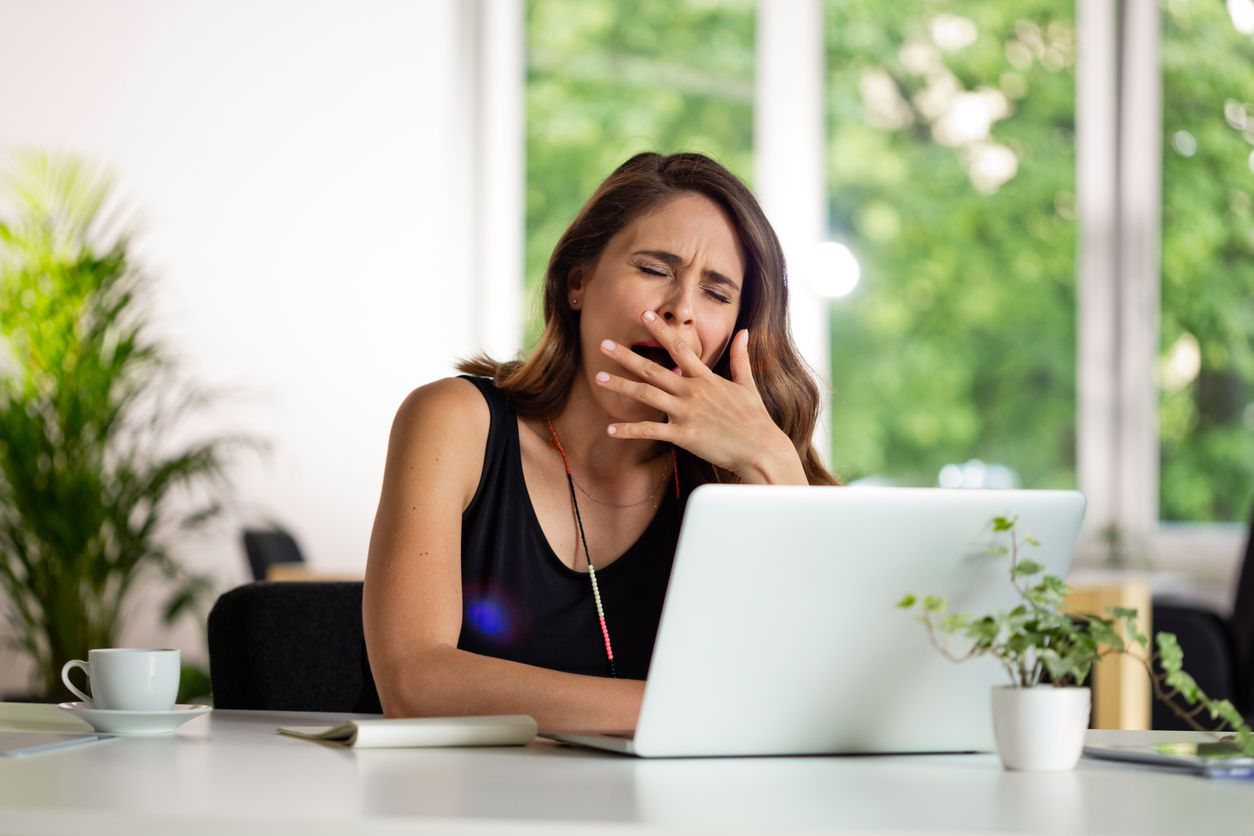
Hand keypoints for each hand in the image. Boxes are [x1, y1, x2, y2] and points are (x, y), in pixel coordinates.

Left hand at [594, 310, 806, 484]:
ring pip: (646, 395)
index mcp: (705, 378)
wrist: (761, 448)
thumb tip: (746, 332)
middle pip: (653, 369)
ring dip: (620, 386)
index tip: (644, 315)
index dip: (660, 330)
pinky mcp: (683, 435)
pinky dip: (629, 430)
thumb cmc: (755, 419)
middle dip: (626, 356)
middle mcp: (692, 391)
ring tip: (598, 377)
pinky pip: (650, 431)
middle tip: (603, 344)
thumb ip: (741, 358)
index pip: (679, 347)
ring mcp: (686, 412)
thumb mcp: (747, 385)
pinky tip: (610, 429)